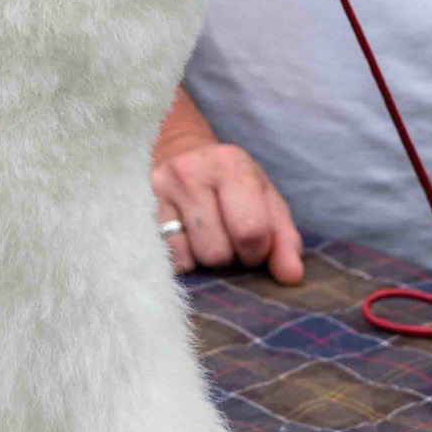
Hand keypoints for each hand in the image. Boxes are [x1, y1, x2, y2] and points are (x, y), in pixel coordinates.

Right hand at [153, 137, 303, 284]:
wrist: (179, 154)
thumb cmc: (230, 185)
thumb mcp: (264, 200)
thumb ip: (284, 239)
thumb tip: (292, 278)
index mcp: (231, 164)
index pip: (251, 231)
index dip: (258, 252)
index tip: (255, 245)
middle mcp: (191, 171)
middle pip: (218, 253)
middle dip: (230, 258)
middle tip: (228, 241)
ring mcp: (159, 190)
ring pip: (191, 259)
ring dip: (204, 260)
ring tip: (206, 238)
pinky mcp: (140, 209)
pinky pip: (168, 259)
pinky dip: (182, 260)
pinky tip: (185, 240)